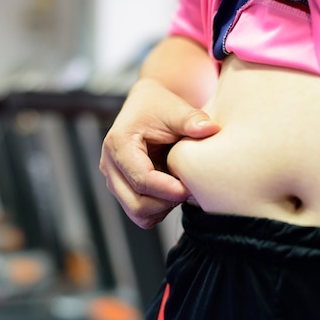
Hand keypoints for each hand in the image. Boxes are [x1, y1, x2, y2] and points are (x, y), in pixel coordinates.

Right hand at [100, 78, 219, 228]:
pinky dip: (159, 209)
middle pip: (136, 205)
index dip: (169, 189)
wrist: (148, 106)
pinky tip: (172, 189)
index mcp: (118, 144)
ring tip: (180, 188)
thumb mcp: (175, 109)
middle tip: (189, 189)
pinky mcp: (122, 189)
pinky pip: (141, 213)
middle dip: (166, 203)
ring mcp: (114, 180)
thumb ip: (192, 119)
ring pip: (138, 214)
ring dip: (162, 208)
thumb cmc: (159, 106)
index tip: (191, 187)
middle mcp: (110, 165)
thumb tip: (210, 128)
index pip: (142, 180)